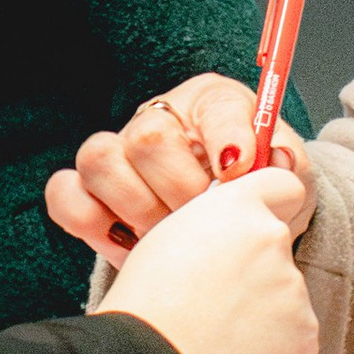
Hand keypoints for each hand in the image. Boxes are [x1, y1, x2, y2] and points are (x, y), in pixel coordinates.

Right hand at [47, 73, 315, 256]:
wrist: (232, 240)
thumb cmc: (258, 202)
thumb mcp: (288, 185)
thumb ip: (287, 171)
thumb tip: (278, 161)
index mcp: (215, 105)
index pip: (217, 106)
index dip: (226, 137)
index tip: (237, 172)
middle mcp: (161, 119)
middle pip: (149, 137)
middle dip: (180, 192)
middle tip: (204, 226)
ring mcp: (118, 152)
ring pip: (99, 160)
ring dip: (137, 211)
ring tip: (169, 243)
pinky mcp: (88, 190)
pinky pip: (65, 193)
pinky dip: (92, 224)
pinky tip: (131, 248)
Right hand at [93, 168, 318, 353]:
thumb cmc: (144, 306)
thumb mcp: (165, 239)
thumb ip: (214, 227)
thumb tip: (232, 238)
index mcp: (237, 206)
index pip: (282, 184)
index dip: (272, 207)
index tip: (258, 228)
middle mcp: (272, 237)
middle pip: (277, 252)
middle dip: (255, 274)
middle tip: (213, 304)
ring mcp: (293, 287)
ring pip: (283, 299)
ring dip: (260, 317)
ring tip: (215, 338)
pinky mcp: (305, 335)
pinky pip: (292, 340)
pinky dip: (270, 353)